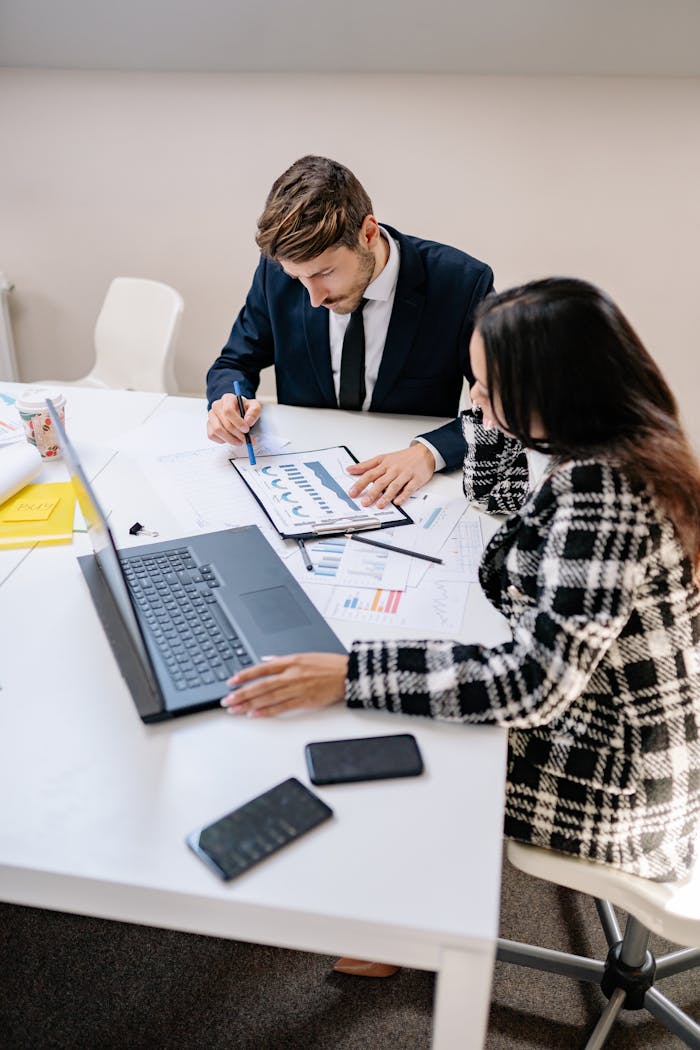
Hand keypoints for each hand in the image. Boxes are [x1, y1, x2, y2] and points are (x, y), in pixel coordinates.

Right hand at [207, 393, 261, 445]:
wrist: (240, 412)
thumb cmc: (246, 408)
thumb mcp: (255, 406)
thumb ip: (254, 412)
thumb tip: (248, 421)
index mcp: (227, 398)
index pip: (228, 411)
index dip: (238, 422)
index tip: (246, 429)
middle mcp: (217, 406)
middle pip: (224, 423)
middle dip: (237, 434)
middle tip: (246, 439)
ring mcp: (211, 416)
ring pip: (217, 431)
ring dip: (230, 439)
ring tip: (240, 441)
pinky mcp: (209, 425)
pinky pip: (212, 435)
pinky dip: (223, 440)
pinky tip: (231, 438)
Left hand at [220, 653, 348, 717]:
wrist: (348, 674)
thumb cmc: (330, 665)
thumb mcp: (305, 655)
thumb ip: (283, 660)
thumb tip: (266, 661)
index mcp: (291, 661)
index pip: (262, 668)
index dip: (245, 675)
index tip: (231, 682)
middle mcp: (292, 675)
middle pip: (261, 685)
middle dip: (242, 693)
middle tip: (227, 700)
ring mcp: (297, 688)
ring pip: (268, 698)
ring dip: (250, 704)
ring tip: (235, 709)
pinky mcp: (305, 701)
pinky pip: (282, 707)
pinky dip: (267, 711)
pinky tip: (255, 715)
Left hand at [346, 444, 435, 507]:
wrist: (424, 453)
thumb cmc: (403, 458)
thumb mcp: (382, 458)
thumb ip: (366, 465)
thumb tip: (350, 469)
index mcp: (384, 464)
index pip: (369, 474)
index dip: (360, 484)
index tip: (352, 492)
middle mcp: (393, 469)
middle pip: (380, 481)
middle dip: (372, 492)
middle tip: (364, 502)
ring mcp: (405, 474)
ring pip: (394, 485)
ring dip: (386, 496)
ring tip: (379, 505)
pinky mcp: (416, 479)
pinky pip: (409, 488)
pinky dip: (403, 495)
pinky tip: (398, 502)